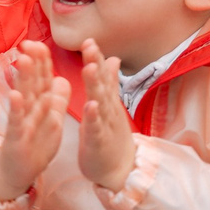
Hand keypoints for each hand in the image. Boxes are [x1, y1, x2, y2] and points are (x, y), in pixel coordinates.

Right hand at [0, 42, 67, 200]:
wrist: (18, 172)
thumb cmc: (35, 145)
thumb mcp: (51, 120)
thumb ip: (57, 99)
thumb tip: (61, 78)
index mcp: (40, 104)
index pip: (43, 78)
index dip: (43, 60)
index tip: (40, 42)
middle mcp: (29, 109)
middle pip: (32, 83)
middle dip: (32, 63)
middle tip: (29, 42)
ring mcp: (22, 122)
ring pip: (24, 98)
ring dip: (24, 79)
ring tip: (24, 60)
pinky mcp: (17, 137)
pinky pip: (18, 121)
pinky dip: (17, 109)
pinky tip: (15, 96)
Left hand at [77, 41, 136, 192]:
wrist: (121, 170)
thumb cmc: (110, 136)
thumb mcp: (108, 107)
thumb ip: (109, 83)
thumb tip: (112, 58)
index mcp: (106, 101)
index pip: (102, 76)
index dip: (96, 58)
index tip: (89, 39)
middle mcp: (108, 110)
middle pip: (102, 84)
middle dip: (96, 64)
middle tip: (89, 44)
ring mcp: (105, 126)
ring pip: (100, 102)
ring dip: (95, 85)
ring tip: (90, 67)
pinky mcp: (99, 142)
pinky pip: (97, 128)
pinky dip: (94, 117)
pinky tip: (91, 104)